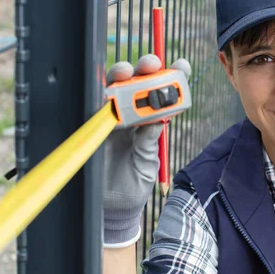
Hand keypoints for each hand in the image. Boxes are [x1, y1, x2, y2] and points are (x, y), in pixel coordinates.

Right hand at [103, 54, 190, 246]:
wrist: (112, 208)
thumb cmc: (134, 185)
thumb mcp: (147, 164)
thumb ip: (148, 143)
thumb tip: (156, 120)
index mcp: (150, 123)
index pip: (162, 95)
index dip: (171, 77)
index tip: (182, 65)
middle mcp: (131, 116)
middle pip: (137, 83)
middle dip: (145, 69)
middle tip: (151, 64)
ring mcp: (111, 120)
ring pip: (114, 89)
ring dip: (120, 76)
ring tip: (126, 72)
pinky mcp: (93, 128)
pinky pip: (94, 109)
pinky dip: (100, 99)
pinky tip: (106, 94)